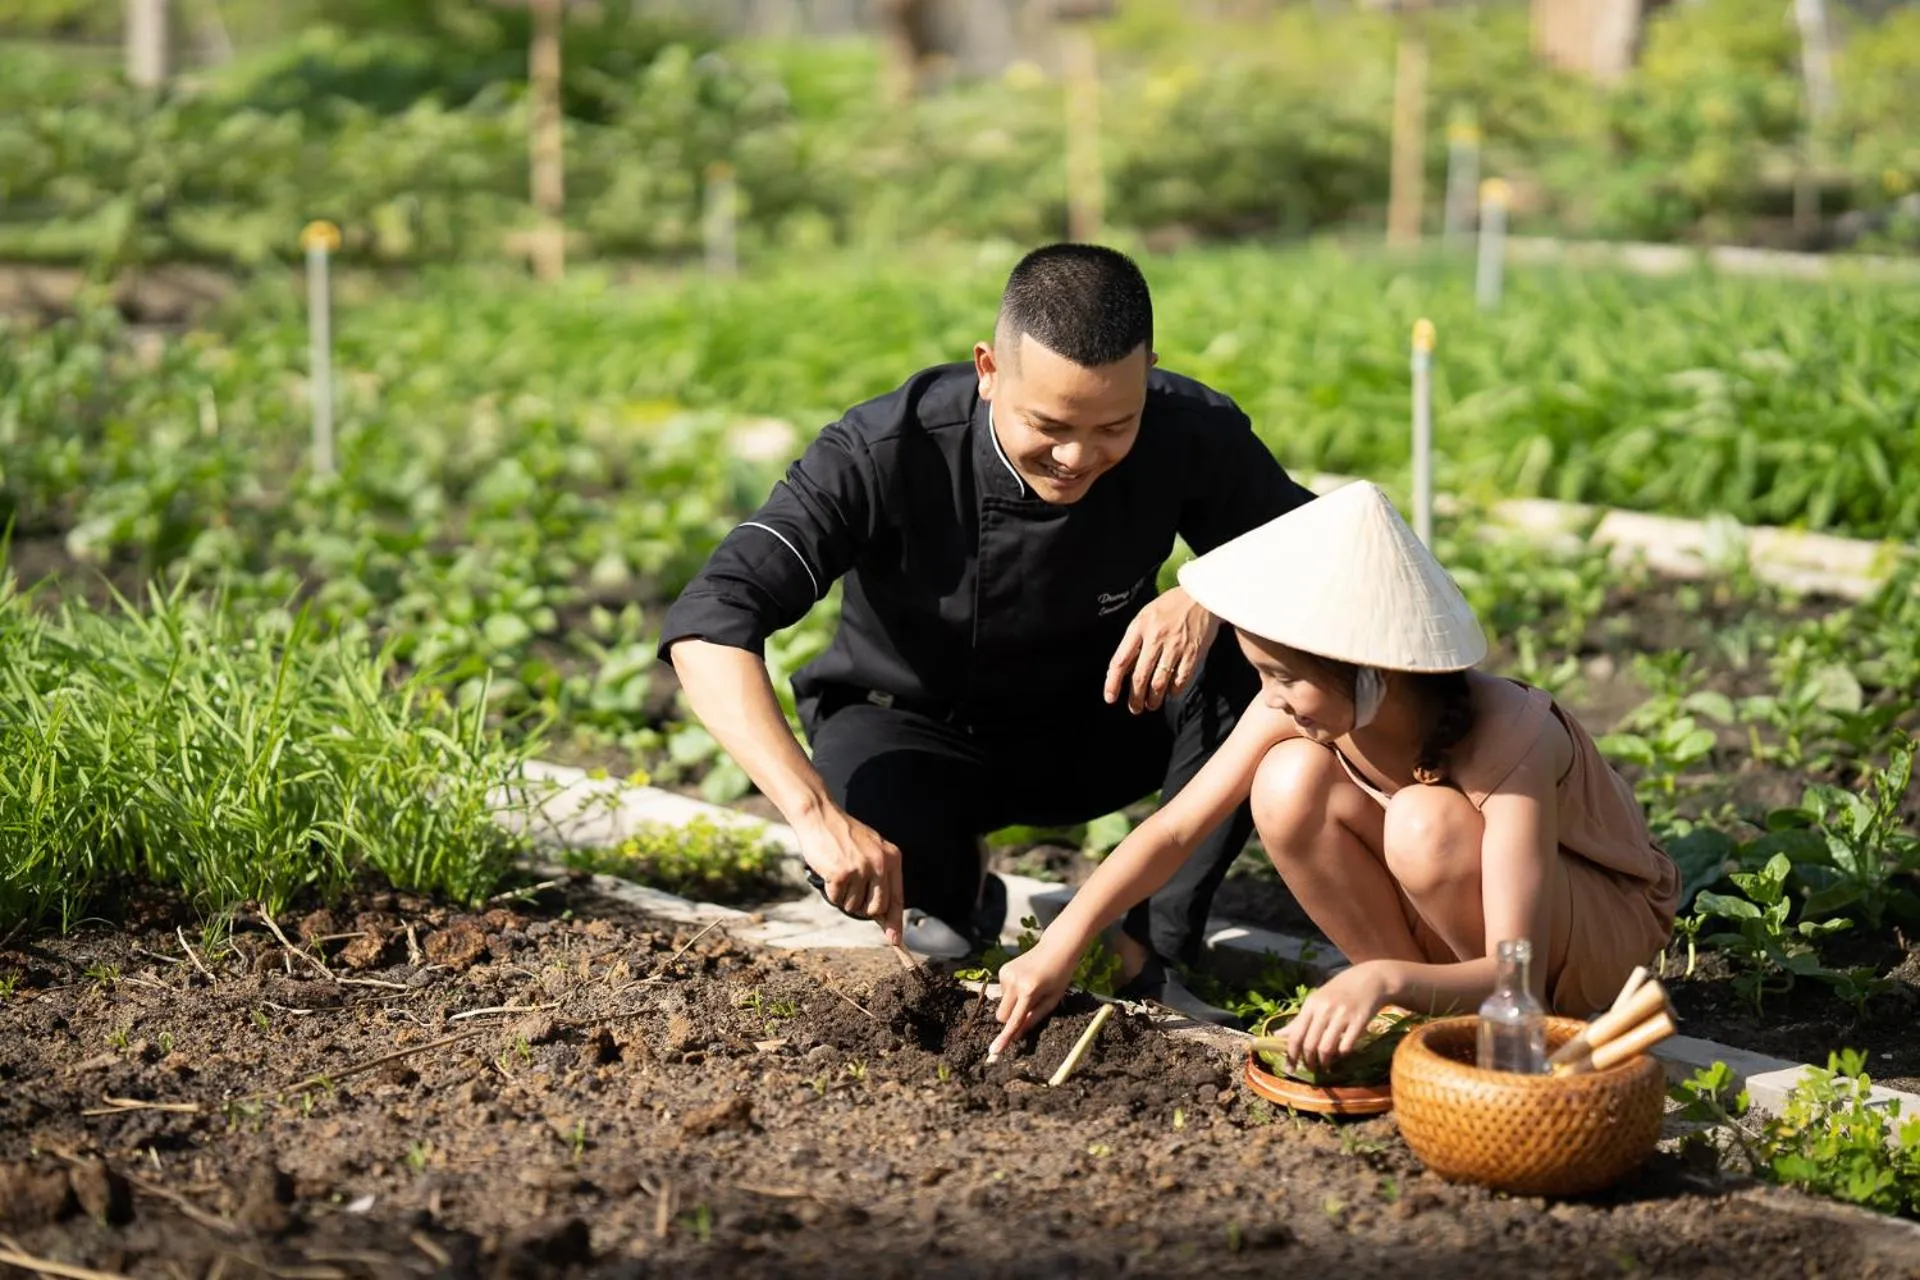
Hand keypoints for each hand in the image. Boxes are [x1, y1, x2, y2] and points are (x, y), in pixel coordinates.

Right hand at [793, 805, 904, 945]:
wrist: (820, 817)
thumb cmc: (843, 835)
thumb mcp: (871, 849)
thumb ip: (880, 876)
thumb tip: (883, 913)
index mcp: (891, 858)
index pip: (897, 898)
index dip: (896, 922)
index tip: (895, 940)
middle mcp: (880, 864)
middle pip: (876, 908)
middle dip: (863, 909)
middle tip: (852, 891)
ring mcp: (861, 869)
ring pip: (854, 906)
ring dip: (844, 897)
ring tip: (840, 874)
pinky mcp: (842, 874)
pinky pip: (837, 899)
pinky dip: (831, 891)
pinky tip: (830, 872)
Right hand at [989, 936, 1076, 1057]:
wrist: (1056, 948)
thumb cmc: (1059, 976)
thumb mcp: (1052, 1000)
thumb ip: (1034, 1018)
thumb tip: (1017, 1035)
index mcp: (1029, 991)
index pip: (1013, 1020)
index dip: (1005, 1037)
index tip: (994, 1051)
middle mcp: (1013, 982)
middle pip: (1001, 1016)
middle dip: (1010, 1020)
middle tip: (1028, 1010)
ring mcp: (1005, 974)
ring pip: (1002, 1004)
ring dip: (1013, 1004)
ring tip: (1031, 990)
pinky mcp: (1002, 970)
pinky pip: (1003, 992)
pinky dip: (1012, 993)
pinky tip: (1025, 982)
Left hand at [1104, 586, 1219, 714]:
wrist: (1202, 595)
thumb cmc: (1170, 606)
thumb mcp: (1145, 616)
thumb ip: (1134, 640)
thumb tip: (1124, 669)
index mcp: (1139, 627)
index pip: (1120, 661)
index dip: (1112, 683)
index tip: (1110, 698)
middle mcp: (1155, 638)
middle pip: (1140, 677)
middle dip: (1135, 698)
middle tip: (1134, 708)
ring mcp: (1175, 646)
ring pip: (1159, 682)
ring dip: (1154, 698)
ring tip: (1151, 705)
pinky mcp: (1193, 652)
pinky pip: (1181, 679)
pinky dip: (1174, 690)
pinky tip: (1171, 693)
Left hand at [1282, 961, 1392, 1072]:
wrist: (1369, 979)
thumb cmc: (1339, 991)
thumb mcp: (1316, 1001)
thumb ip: (1299, 1020)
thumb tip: (1277, 1036)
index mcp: (1311, 1004)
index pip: (1296, 1034)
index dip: (1291, 1054)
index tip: (1290, 1067)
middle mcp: (1324, 1009)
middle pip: (1310, 1044)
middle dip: (1308, 1061)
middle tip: (1311, 1068)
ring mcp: (1342, 1015)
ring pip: (1326, 1048)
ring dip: (1324, 1062)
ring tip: (1324, 1065)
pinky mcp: (1359, 1021)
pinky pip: (1346, 1046)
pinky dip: (1342, 1054)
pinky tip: (1341, 1054)